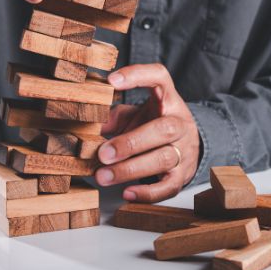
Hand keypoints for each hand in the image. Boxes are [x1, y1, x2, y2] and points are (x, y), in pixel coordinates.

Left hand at [96, 64, 200, 201]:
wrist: (185, 146)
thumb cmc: (152, 125)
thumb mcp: (134, 115)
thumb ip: (113, 117)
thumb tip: (85, 124)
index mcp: (168, 99)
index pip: (159, 77)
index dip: (137, 76)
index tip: (111, 81)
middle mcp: (180, 122)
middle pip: (163, 129)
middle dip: (130, 142)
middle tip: (102, 153)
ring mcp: (184, 150)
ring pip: (164, 159)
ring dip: (130, 169)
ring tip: (103, 176)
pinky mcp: (183, 175)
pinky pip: (169, 186)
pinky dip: (147, 193)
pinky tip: (127, 193)